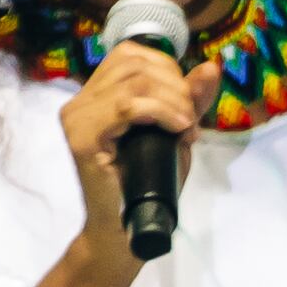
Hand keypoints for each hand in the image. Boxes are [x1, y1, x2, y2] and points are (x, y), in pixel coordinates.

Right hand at [55, 41, 204, 257]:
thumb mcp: (175, 133)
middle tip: (188, 121)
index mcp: (95, 95)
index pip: (131, 54)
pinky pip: (126, 106)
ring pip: (133, 81)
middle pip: (134, 62)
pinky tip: (177, 129)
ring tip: (183, 129)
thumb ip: (190, 100)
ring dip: (172, 101)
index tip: (186, 106)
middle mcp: (79, 102)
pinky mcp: (82, 139)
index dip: (167, 70)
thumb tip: (210, 66)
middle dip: (174, 86)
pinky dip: (161, 112)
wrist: (125, 232)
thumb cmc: (148, 185)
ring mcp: (76, 118)